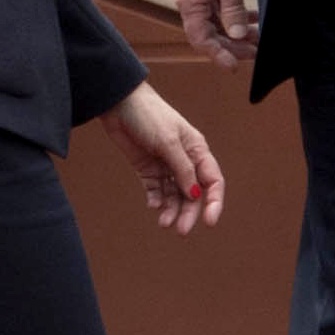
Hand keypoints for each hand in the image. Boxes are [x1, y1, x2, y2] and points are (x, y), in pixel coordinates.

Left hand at [100, 82, 224, 234]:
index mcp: (197, 150)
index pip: (213, 181)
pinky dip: (156, 200)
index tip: (209, 222)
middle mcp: (184, 160)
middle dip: (189, 212)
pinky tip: (153, 206)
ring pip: (174, 195)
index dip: (214, 202)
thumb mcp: (168, 141)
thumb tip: (196, 195)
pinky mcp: (147, 169)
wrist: (119, 104)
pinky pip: (156, 190)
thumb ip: (182, 169)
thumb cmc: (150, 115)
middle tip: (181, 230)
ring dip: (171, 210)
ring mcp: (165, 165)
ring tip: (163, 222)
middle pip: (193, 193)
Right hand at [173, 0, 256, 70]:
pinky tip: (255, 22)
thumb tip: (237, 36)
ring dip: (237, 34)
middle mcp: (191, 4)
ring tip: (259, 39)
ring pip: (218, 26)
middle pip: (210, 35)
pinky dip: (238, 20)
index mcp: (189, 2)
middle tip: (256, 52)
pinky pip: (222, 14)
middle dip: (232, 46)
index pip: (200, 38)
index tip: (234, 66)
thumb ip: (232, 10)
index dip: (217, 54)